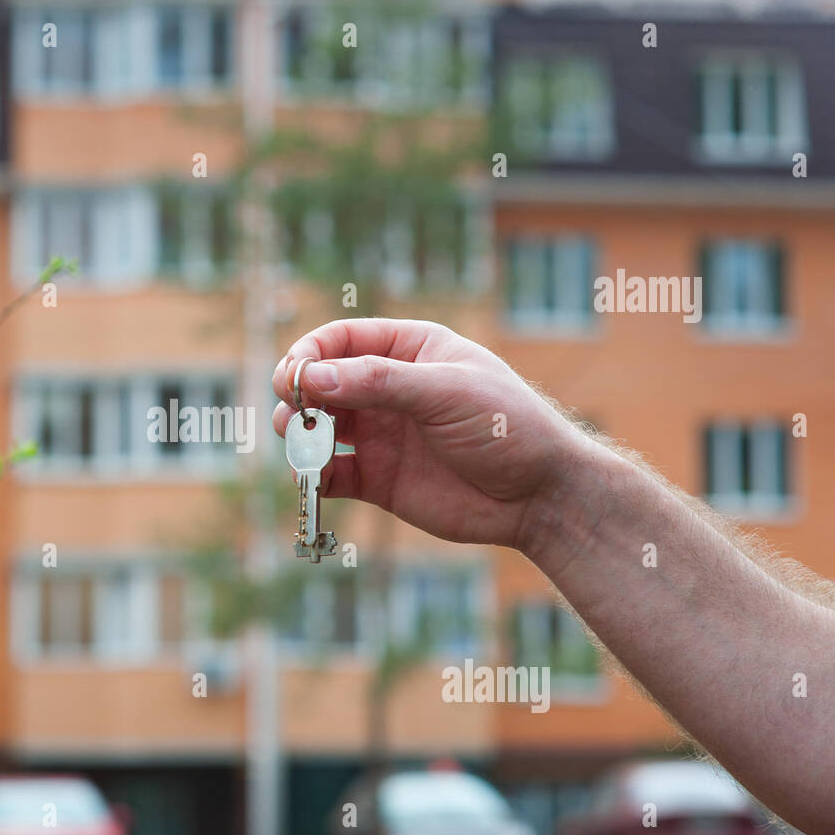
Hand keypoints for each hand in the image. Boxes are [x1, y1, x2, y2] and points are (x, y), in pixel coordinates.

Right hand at [272, 318, 592, 550]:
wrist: (540, 495)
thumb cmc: (507, 427)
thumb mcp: (446, 391)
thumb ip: (379, 382)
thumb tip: (313, 377)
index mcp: (409, 350)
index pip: (342, 340)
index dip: (310, 354)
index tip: (295, 376)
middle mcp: (388, 390)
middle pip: (323, 383)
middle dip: (300, 394)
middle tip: (294, 412)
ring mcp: (381, 435)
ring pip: (320, 427)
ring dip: (300, 433)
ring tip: (300, 443)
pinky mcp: (378, 480)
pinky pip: (332, 474)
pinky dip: (314, 475)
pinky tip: (314, 477)